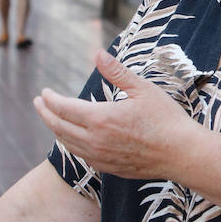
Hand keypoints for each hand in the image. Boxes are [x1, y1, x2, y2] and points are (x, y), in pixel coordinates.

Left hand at [32, 50, 194, 179]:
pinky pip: (82, 157)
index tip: (44, 92)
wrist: (182, 154)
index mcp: (100, 118)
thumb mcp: (142, 89)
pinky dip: (71, 145)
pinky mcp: (109, 168)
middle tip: (38, 103)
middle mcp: (95, 141)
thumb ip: (116, 72)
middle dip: (45, 114)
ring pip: (68, 144)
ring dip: (56, 130)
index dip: (50, 99)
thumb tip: (97, 53)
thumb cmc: (166, 119)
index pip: (63, 108)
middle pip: (59, 127)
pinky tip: (73, 140)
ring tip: (52, 119)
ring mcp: (101, 157)